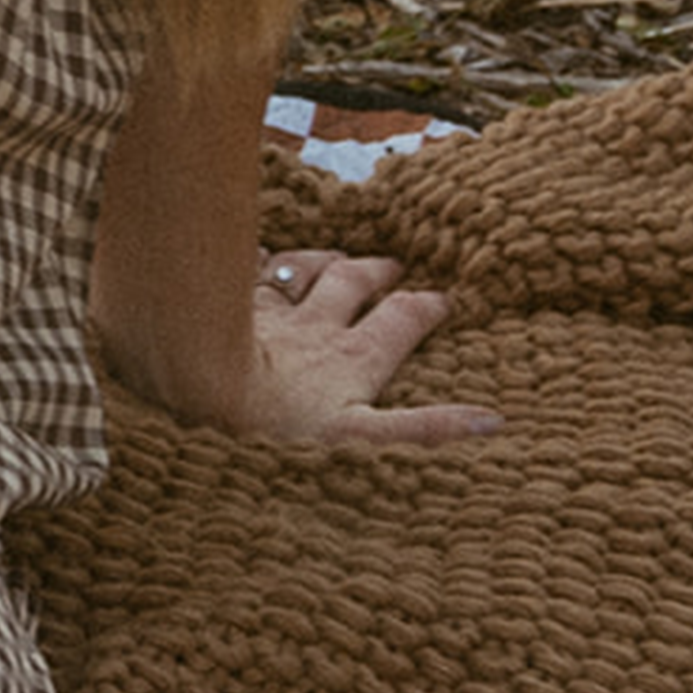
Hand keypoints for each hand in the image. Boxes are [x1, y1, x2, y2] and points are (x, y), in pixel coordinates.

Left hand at [242, 249, 503, 446]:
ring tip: (333, 255)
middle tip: (393, 264)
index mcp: (351, 357)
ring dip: (318, 261)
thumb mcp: (364, 440)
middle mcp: (311, 327)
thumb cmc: (280, 428)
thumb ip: (426, 429)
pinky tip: (251, 252)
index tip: (445, 297)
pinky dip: (247, 260)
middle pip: (350, 284)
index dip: (426, 307)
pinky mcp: (219, 310)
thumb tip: (491, 422)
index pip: (401, 321)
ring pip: (296, 273)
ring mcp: (264, 316)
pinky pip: (237, 273)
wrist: (201, 395)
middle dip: (375, 271)